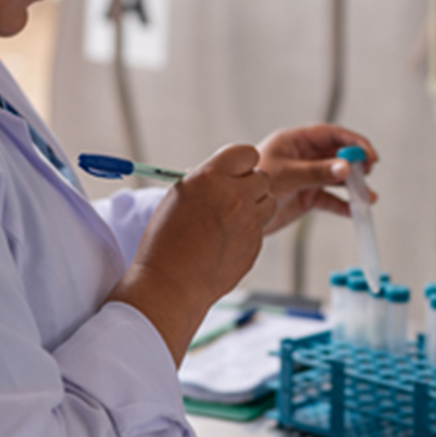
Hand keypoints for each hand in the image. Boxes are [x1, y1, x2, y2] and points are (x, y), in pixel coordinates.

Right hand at [106, 144, 274, 364]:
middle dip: (249, 185)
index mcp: (211, 178)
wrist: (171, 284)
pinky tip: (226, 241)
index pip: (246, 152)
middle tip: (232, 197)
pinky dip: (248, 231)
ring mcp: (249, 222)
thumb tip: (225, 175)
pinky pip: (260, 228)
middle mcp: (234, 196)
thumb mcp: (179, 197)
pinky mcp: (255, 244)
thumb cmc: (166, 241)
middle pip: (262, 177)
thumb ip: (207, 181)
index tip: (235, 171)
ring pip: (269, 201)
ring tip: (232, 218)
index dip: (241, 162)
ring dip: (255, 206)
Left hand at [256, 124, 379, 234]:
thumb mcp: (287, 176)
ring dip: (354, 187)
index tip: (370, 155)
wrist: (235, 215)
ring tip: (368, 197)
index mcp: (295, 141)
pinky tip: (354, 212)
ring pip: (337, 178)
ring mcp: (306, 177)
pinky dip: (343, 205)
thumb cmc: (252, 185)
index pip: (331, 135)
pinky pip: (330, 199)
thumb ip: (317, 172)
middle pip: (338, 155)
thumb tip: (347, 167)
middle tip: (369, 174)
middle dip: (356, 164)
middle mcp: (303, 157)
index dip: (353, 142)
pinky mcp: (306, 197)